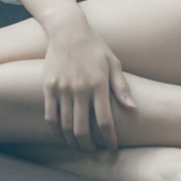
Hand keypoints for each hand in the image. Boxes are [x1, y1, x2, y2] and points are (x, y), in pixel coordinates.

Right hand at [42, 11, 135, 150]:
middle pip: (82, 128)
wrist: (67, 30)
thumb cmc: (94, 46)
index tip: (112, 147)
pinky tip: (62, 135)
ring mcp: (62, 88)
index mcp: (98, 83)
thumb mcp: (113, 62)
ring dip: (73, 140)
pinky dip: (56, 130)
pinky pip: (50, 116)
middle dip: (88, 145)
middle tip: (93, 150)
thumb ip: (121, 87)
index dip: (109, 138)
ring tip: (79, 145)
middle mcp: (80, 88)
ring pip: (65, 126)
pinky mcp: (48, 87)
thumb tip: (132, 108)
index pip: (105, 120)